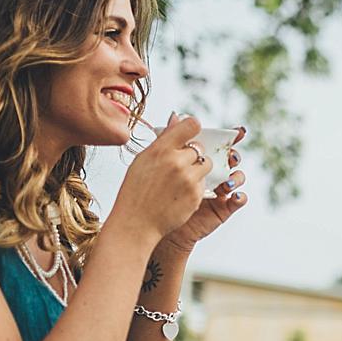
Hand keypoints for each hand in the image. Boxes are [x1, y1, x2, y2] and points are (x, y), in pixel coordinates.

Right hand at [107, 114, 212, 245]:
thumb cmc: (135, 190)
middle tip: (179, 165)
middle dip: (192, 155)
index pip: (190, 125)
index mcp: (160, 149)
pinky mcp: (197, 195)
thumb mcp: (142, 160)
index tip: (190, 132)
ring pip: (206, 164)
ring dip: (198, 170)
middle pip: (199, 147)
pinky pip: (205, 183)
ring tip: (181, 180)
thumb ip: (163, 139)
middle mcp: (176, 162)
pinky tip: (179, 194)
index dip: (193, 127)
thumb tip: (177, 116)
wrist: (135, 223)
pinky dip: (195, 187)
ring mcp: (188, 179)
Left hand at [159, 127, 248, 254]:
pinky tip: (233, 195)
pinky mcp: (222, 208)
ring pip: (237, 177)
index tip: (238, 131)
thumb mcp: (160, 162)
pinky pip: (237, 200)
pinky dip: (240, 197)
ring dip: (237, 175)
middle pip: (231, 159)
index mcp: (200, 159)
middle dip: (234, 155)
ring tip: (228, 180)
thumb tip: (175, 115)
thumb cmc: (154, 191)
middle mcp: (212, 172)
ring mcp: (219, 190)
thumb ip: (171, 140)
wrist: (150, 222)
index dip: (232, 136)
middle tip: (230, 156)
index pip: (219, 144)